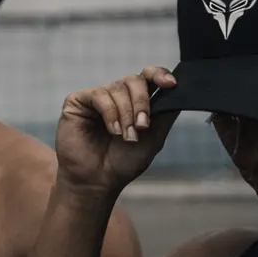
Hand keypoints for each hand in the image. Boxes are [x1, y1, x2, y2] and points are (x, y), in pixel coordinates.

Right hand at [54, 66, 178, 195]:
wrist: (97, 181)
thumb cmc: (123, 163)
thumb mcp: (153, 139)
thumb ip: (166, 115)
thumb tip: (179, 92)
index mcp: (135, 101)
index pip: (148, 77)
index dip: (159, 75)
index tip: (171, 84)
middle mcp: (116, 95)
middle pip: (135, 80)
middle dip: (142, 102)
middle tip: (142, 126)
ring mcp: (97, 97)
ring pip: (118, 88)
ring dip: (126, 114)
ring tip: (125, 136)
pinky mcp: (78, 101)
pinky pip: (99, 95)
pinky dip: (110, 113)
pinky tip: (113, 130)